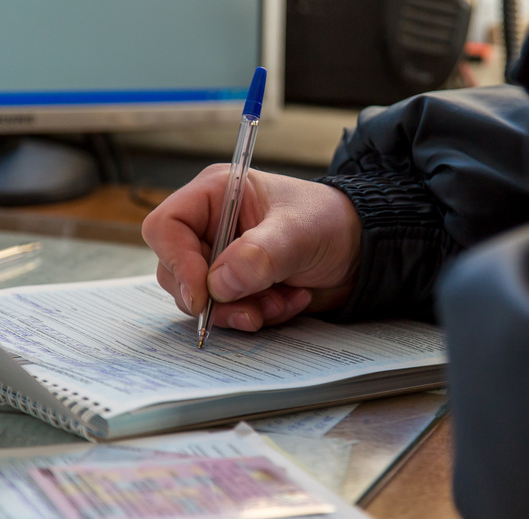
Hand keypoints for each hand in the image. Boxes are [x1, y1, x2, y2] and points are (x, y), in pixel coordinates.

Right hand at [142, 164, 361, 330]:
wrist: (362, 252)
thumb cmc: (331, 223)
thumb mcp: (299, 233)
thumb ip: (259, 255)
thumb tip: (218, 284)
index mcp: (217, 195)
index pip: (167, 227)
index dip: (177, 262)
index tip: (202, 296)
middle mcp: (212, 227)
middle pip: (176, 271)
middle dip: (216, 298)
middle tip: (253, 309)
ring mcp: (223, 260)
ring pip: (202, 299)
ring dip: (243, 309)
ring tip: (282, 300)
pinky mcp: (238, 287)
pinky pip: (228, 313)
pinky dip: (259, 315)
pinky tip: (290, 301)